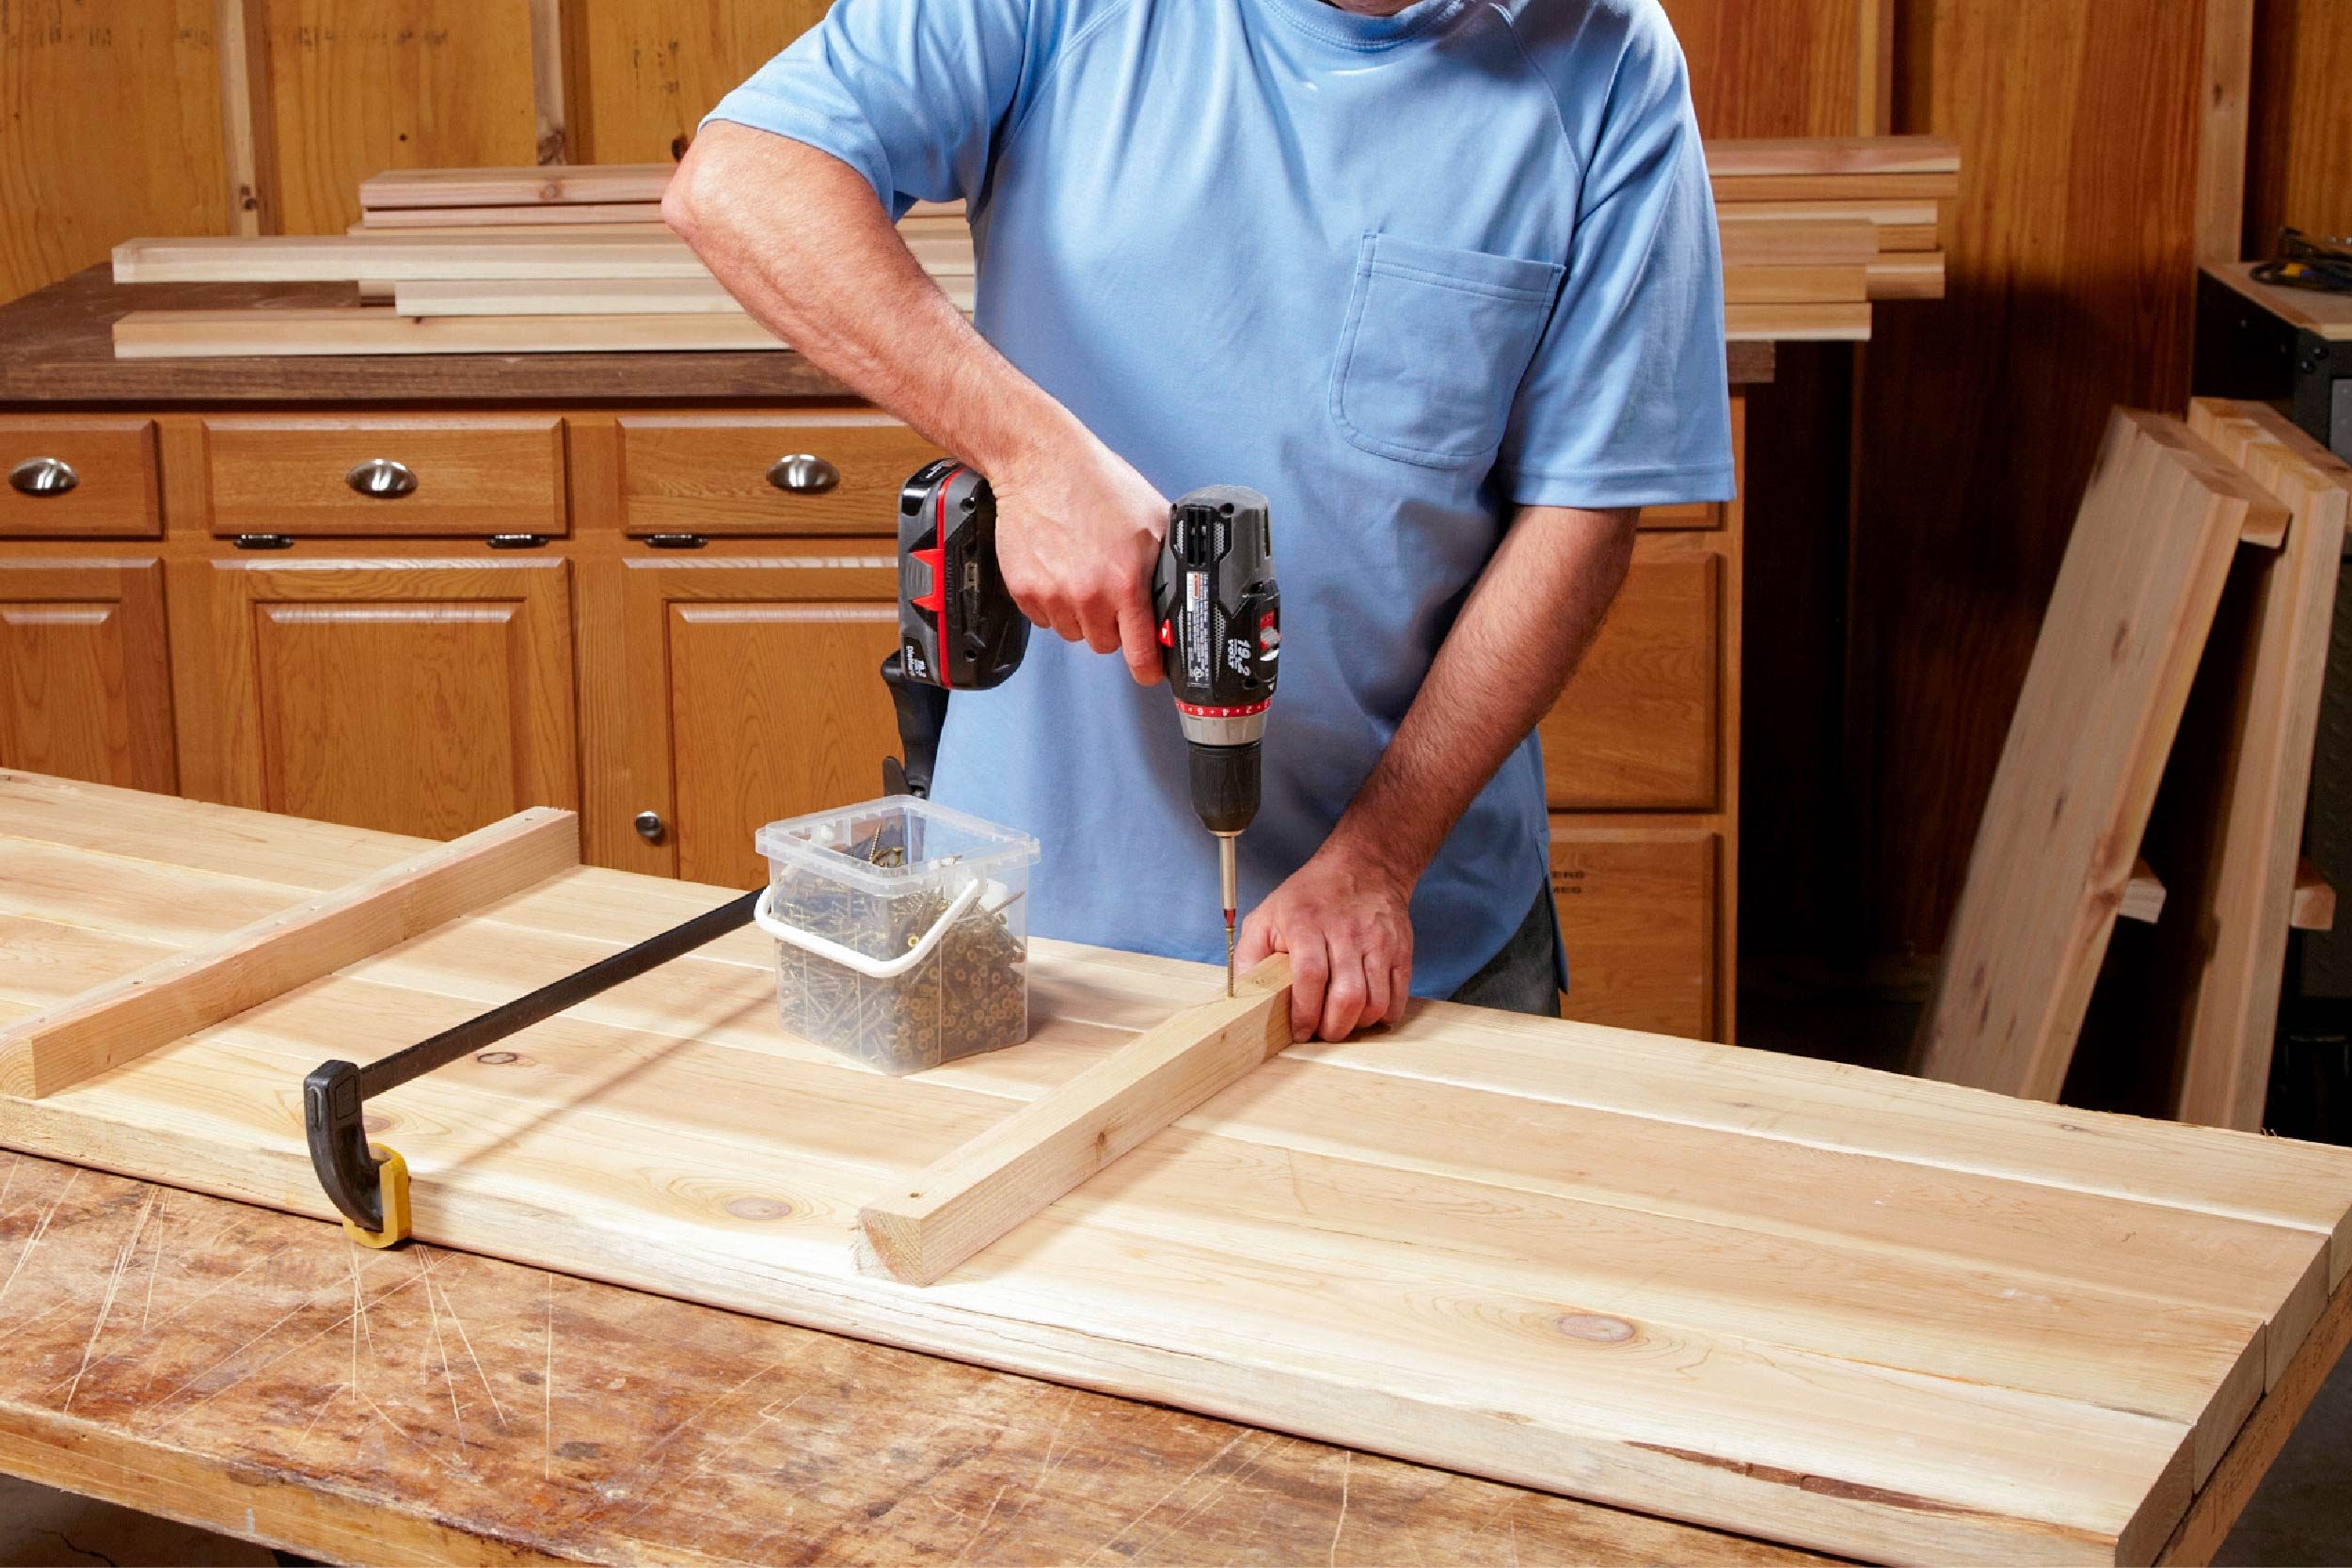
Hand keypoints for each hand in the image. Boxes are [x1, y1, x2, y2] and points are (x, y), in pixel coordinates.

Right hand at [988, 433, 1166, 684]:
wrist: (1041, 464)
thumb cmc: (1097, 484)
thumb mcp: (1154, 520)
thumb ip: (1169, 564)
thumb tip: (1186, 594)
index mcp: (1125, 582)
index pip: (1140, 654)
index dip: (1149, 668)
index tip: (1150, 671)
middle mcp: (1088, 595)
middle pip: (1105, 644)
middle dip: (1113, 626)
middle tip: (1112, 592)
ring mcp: (1052, 596)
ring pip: (1073, 632)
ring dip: (1081, 615)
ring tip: (1083, 573)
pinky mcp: (1024, 591)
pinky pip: (1044, 619)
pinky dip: (1053, 603)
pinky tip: (1060, 570)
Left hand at [1235, 841, 1415, 1042]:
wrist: (1365, 866)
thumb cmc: (1311, 896)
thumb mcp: (1268, 914)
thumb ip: (1249, 953)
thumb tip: (1240, 992)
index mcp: (1307, 923)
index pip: (1310, 975)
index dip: (1305, 1012)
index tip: (1300, 1031)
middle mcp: (1346, 932)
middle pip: (1347, 996)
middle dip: (1333, 1028)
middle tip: (1322, 1033)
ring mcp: (1378, 941)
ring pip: (1375, 1001)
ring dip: (1358, 1024)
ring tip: (1342, 1022)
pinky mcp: (1400, 950)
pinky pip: (1398, 996)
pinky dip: (1384, 1015)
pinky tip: (1366, 1012)